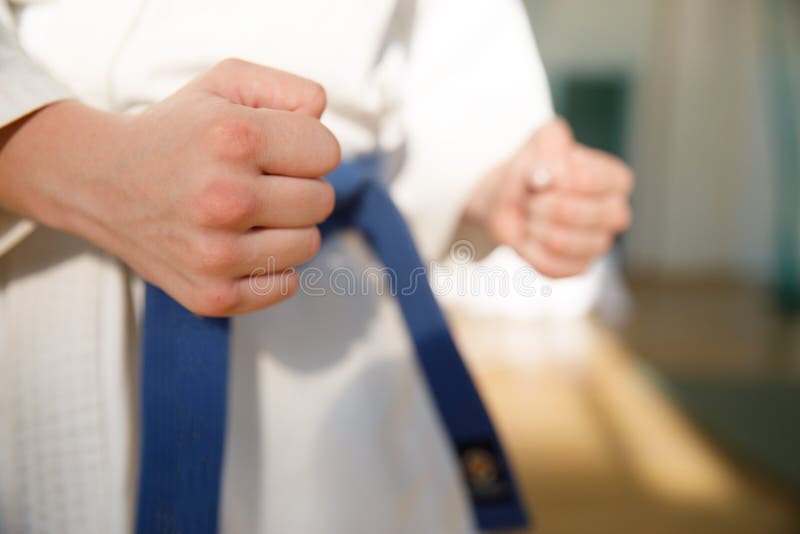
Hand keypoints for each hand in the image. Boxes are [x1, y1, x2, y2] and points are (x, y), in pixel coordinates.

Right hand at [0, 59, 339, 314]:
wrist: (99, 181)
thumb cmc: (176, 132)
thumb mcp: (224, 84)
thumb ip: (289, 89)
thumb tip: (322, 116)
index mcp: (234, 139)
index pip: (327, 152)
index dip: (306, 147)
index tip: (275, 149)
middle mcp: (226, 199)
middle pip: (322, 200)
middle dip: (298, 186)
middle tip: (258, 181)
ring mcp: (218, 254)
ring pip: (309, 244)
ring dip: (287, 227)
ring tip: (247, 213)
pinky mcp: (212, 295)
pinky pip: (286, 285)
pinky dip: (271, 267)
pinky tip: (240, 244)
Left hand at [466, 118, 632, 277]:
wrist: (509, 197)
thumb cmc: (534, 167)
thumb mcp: (541, 139)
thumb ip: (551, 144)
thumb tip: (552, 176)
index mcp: (615, 180)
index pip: (600, 181)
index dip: (563, 178)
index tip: (543, 173)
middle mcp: (616, 214)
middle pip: (590, 216)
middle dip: (549, 206)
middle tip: (533, 198)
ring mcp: (599, 244)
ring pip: (572, 245)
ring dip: (539, 228)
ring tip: (530, 216)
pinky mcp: (577, 268)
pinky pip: (554, 267)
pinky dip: (531, 251)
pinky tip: (529, 237)